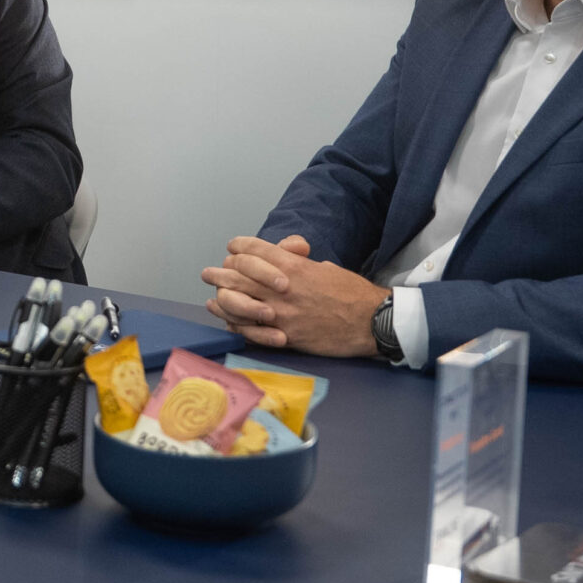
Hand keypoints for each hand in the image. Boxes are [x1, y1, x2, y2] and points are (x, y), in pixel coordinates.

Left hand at [199, 234, 387, 357]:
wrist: (372, 322)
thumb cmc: (352, 293)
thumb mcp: (325, 267)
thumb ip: (299, 261)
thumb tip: (286, 255)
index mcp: (292, 265)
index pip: (252, 249)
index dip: (238, 246)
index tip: (233, 249)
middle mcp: (281, 287)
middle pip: (236, 274)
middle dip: (220, 273)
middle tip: (209, 274)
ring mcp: (280, 313)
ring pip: (236, 302)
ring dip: (221, 299)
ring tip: (212, 299)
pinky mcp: (285, 336)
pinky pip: (250, 330)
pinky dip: (236, 325)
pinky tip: (228, 322)